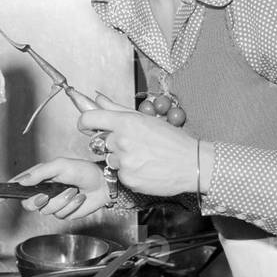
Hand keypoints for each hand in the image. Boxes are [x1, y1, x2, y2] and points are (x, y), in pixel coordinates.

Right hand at [11, 157, 108, 219]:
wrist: (103, 184)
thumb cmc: (84, 170)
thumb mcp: (60, 165)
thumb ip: (40, 173)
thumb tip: (22, 181)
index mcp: (39, 178)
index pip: (18, 186)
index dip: (5, 193)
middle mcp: (44, 191)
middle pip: (28, 204)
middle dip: (37, 201)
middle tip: (46, 196)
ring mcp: (53, 203)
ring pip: (46, 211)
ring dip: (61, 201)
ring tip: (73, 190)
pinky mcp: (64, 212)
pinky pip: (61, 214)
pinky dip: (71, 206)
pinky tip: (79, 197)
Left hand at [80, 94, 201, 197]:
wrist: (192, 164)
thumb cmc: (173, 140)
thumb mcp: (146, 119)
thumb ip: (117, 108)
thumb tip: (97, 97)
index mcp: (125, 122)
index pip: (88, 119)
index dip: (84, 123)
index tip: (87, 126)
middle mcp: (121, 141)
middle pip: (99, 142)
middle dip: (111, 143)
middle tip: (132, 145)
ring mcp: (123, 162)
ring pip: (109, 159)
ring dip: (121, 159)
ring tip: (142, 157)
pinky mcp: (127, 179)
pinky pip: (119, 174)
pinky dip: (129, 172)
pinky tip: (145, 168)